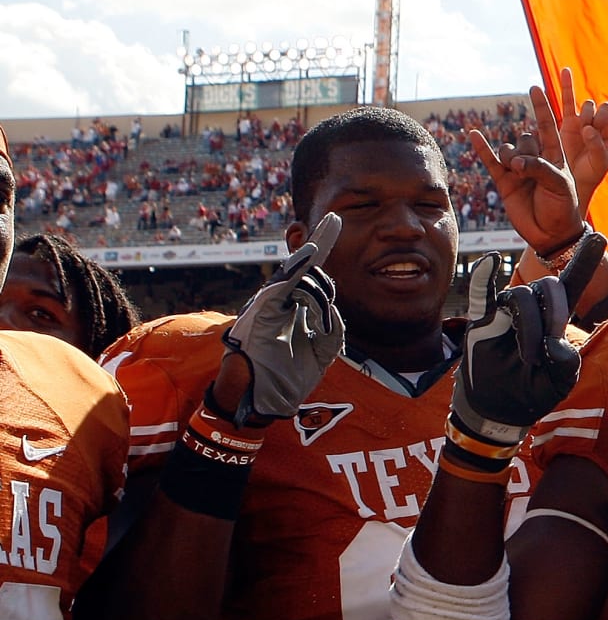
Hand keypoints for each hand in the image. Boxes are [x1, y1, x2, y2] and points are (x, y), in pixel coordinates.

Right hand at [219, 213, 344, 424]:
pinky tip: (309, 253)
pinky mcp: (260, 312)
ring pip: (298, 276)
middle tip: (325, 310)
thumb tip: (334, 308)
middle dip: (324, 278)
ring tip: (321, 306)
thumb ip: (333, 329)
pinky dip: (295, 268)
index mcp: (292, 307)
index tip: (335, 218)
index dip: (322, 243)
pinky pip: (279, 285)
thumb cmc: (287, 379)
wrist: (261, 401)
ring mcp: (268, 305)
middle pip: (306, 269)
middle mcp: (279, 301)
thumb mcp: (322, 352)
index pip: (311, 270)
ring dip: (316, 287)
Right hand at [451, 232, 606, 445]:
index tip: (599, 236)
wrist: (495, 408)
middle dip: (553, 312)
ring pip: (520, 297)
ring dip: (528, 327)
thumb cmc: (530, 392)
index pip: (573, 283)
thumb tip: (556, 343)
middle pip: (548, 286)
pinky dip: (484, 276)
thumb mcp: (557, 386)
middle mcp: (533, 308)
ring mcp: (507, 312)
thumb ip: (566, 368)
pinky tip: (488, 261)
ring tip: (527, 357)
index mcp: (556, 319)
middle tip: (547, 348)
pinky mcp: (483, 320)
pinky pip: (482, 293)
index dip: (585, 260)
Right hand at [469, 86, 581, 255]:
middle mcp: (536, 160)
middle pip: (525, 139)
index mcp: (555, 156)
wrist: (552, 234)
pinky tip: (473, 134)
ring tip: (516, 172)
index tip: (534, 87)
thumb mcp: (560, 185)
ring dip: (510, 157)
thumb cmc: (563, 208)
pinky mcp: (505, 182)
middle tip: (527, 169)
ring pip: (508, 150)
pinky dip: (482, 148)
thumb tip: (514, 163)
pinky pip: (491, 161)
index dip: (541, 107)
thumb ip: (539, 169)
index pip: (548, 125)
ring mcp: (519, 170)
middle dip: (525, 149)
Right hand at [557, 68, 607, 213]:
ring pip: (589, 105)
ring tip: (581, 134)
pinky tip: (565, 70)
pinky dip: (567, 85)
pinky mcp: (570, 121)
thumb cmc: (592, 172)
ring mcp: (586, 120)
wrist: (573, 178)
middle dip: (599, 118)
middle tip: (592, 134)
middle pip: (605, 107)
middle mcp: (603, 123)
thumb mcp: (600, 161)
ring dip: (586, 117)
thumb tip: (588, 128)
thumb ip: (597, 144)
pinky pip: (568, 99)